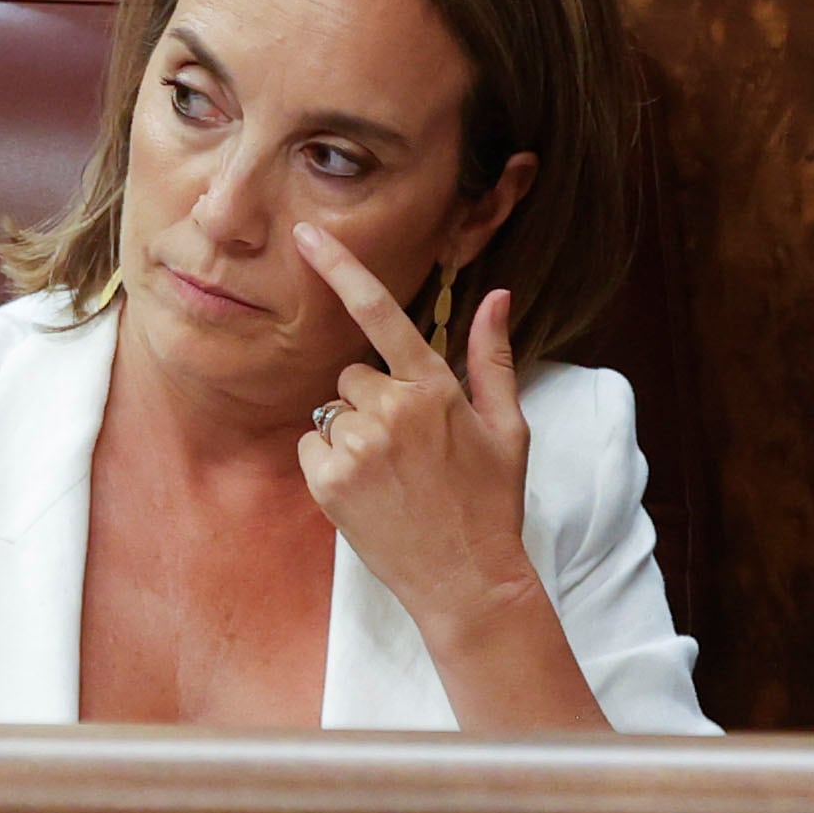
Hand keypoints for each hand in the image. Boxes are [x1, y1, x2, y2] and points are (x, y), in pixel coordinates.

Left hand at [292, 223, 541, 646]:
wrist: (466, 580)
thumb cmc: (491, 502)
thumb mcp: (507, 427)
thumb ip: (493, 356)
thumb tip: (497, 294)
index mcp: (435, 388)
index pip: (381, 313)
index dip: (341, 268)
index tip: (306, 232)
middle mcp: (391, 410)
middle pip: (353, 374)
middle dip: (372, 400)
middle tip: (409, 448)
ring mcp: (356, 447)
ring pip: (332, 410)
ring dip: (353, 433)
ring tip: (391, 475)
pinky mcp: (327, 482)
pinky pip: (310, 446)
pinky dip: (330, 464)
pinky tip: (367, 491)